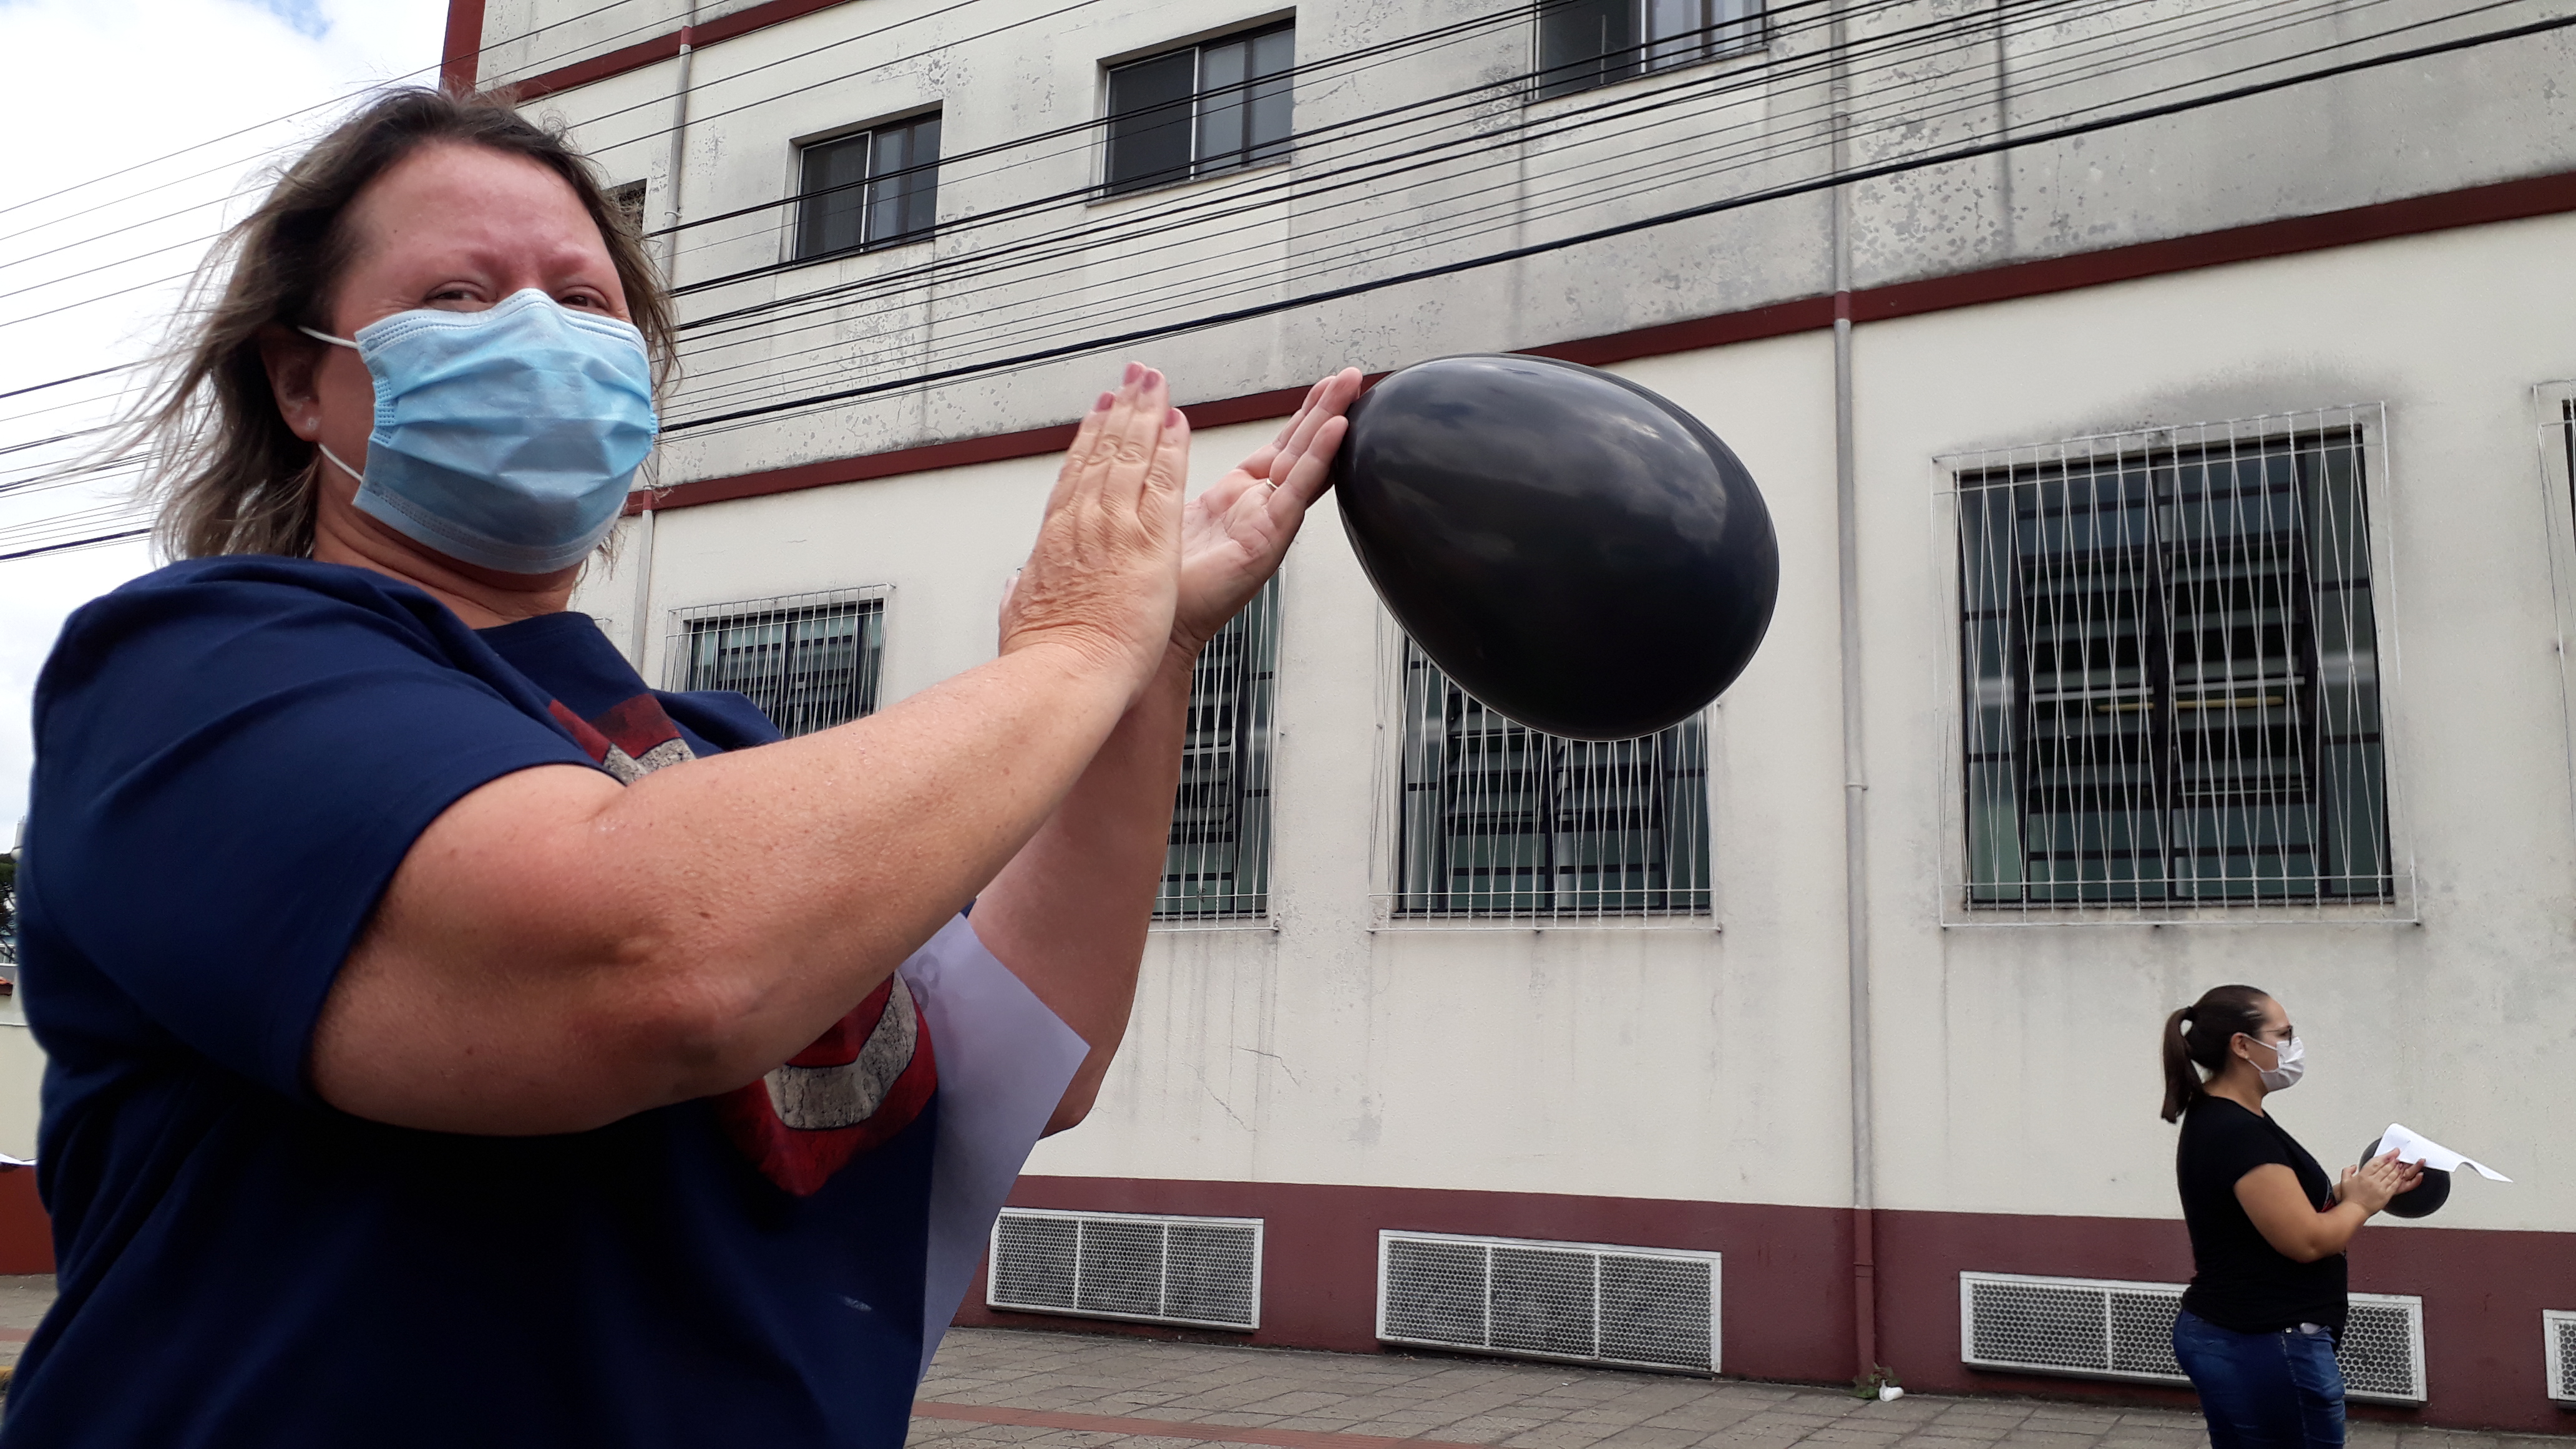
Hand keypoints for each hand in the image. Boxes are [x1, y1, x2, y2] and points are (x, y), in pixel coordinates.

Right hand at [1001, 364, 1188, 698]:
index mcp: (1054, 541)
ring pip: (1132, 454)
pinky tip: (1179, 422)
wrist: (1063, 676)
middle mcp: (1083, 522)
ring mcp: (1116, 525)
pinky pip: (1165, 480)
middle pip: (1103, 452)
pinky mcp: (1151, 540)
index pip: (1073, 477)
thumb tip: (1012, 586)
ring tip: (1154, 383)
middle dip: (1119, 411)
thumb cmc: (1042, 660)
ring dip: (1145, 414)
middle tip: (1132, 380)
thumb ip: (1018, 595)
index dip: (1088, 441)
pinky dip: (1172, 447)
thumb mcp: (1018, 618)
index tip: (1097, 416)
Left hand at [1170, 368, 1363, 652]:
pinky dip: (1319, 458)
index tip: (1321, 385)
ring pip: (1304, 462)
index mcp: (1238, 498)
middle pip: (1298, 447)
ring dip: (1330, 421)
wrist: (1151, 623)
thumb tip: (1164, 430)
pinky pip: (1296, 490)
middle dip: (1324, 407)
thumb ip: (1172, 467)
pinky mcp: (1268, 540)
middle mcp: (1258, 509)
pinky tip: (1335, 430)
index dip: (1301, 415)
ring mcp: (1267, 524)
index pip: (1279, 446)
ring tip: (1351, 388)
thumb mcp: (1167, 505)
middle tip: (1350, 375)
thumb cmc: (1161, 578)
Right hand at [2341, 1150, 2423, 1215]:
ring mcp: (2380, 1188)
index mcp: (2363, 1175)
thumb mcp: (2344, 1181)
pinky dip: (2399, 1179)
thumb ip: (2347, 1171)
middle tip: (2398, 1157)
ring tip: (2401, 1165)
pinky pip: (2394, 1185)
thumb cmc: (2349, 1198)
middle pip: (2386, 1167)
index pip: (2376, 1162)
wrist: (2354, 1211)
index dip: (2386, 1156)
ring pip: (2392, 1175)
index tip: (2392, 1153)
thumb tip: (2353, 1166)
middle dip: (2393, 1161)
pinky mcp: (2385, 1195)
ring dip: (2398, 1169)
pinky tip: (2401, 1176)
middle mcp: (2372, 1181)